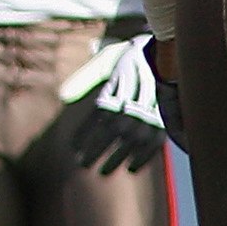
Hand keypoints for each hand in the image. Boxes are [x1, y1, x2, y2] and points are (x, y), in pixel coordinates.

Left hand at [57, 36, 168, 172]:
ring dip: (116, 159)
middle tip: (83, 165)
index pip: (95, 117)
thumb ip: (83, 79)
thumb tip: (63, 96)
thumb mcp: (104, 63)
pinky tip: (131, 168)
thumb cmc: (129, 59)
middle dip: (96, 150)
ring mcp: (148, 112)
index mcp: (115, 87)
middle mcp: (131, 102)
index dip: (83, 135)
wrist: (163, 53)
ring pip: (130, 141)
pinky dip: (142, 158)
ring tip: (103, 172)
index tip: (73, 149)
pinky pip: (153, 144)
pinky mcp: (163, 119)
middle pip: (111, 132)